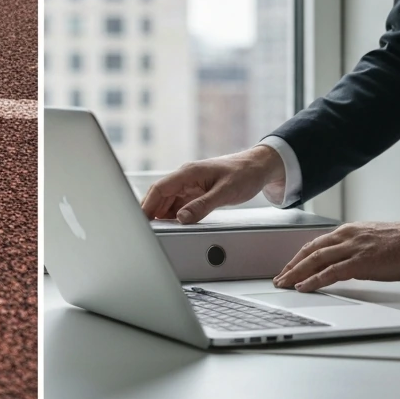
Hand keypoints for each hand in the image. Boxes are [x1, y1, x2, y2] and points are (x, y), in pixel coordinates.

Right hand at [141, 144, 285, 222]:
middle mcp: (186, 177)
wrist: (259, 167)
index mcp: (189, 172)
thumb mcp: (225, 192)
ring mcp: (190, 184)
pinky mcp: (196, 191)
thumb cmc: (244, 174)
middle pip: (159, 195)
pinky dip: (173, 215)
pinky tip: (172, 225)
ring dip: (161, 214)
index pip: (159, 188)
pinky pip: (179, 204)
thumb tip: (182, 218)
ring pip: (167, 201)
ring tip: (157, 231)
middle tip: (145, 231)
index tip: (140, 220)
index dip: (147, 205)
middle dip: (150, 212)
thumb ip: (202, 205)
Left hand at [273, 220, 399, 291]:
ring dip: (296, 273)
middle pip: (310, 250)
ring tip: (284, 284)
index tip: (290, 267)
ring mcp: (353, 248)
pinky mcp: (361, 262)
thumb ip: (355, 249)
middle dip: (292, 265)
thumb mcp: (373, 241)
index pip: (317, 243)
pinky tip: (304, 287)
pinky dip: (314, 280)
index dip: (300, 257)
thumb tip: (344, 263)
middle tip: (280, 278)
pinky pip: (331, 272)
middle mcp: (347, 236)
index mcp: (350, 231)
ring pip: (316, 259)